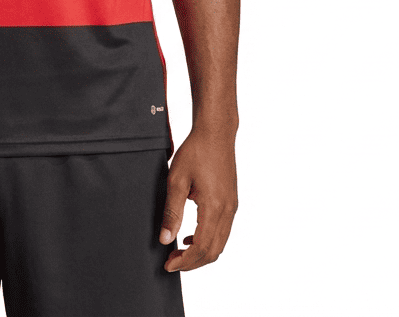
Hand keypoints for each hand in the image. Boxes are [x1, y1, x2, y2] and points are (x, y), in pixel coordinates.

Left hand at [158, 125, 237, 272]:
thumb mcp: (176, 179)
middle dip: (193, 262)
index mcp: (214, 207)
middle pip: (214, 251)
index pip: (202, 247)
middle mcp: (228, 210)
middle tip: (172, 261)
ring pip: (220, 243)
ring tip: (179, 251)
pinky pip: (223, 231)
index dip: (185, 261)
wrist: (216, 133)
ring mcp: (232, 207)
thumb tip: (166, 239)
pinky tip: (191, 236)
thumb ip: (172, 212)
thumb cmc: (195, 151)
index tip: (168, 264)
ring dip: (201, 253)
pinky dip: (208, 240)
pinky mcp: (231, 202)